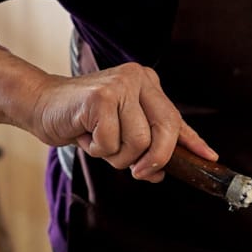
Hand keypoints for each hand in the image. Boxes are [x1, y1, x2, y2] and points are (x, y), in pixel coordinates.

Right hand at [32, 62, 216, 180]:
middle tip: (138, 171)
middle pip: (164, 130)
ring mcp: (119, 85)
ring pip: (138, 142)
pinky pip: (111, 142)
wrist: (42, 106)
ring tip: (99, 140)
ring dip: (117, 155)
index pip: (176, 118)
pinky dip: (97, 148)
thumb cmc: (83, 120)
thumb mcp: (121, 132)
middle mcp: (137, 79)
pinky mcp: (100, 97)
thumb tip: (162, 173)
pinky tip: (85, 133)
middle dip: (154, 159)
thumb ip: (145, 147)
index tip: (209, 158)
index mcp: (147, 84)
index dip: (192, 142)